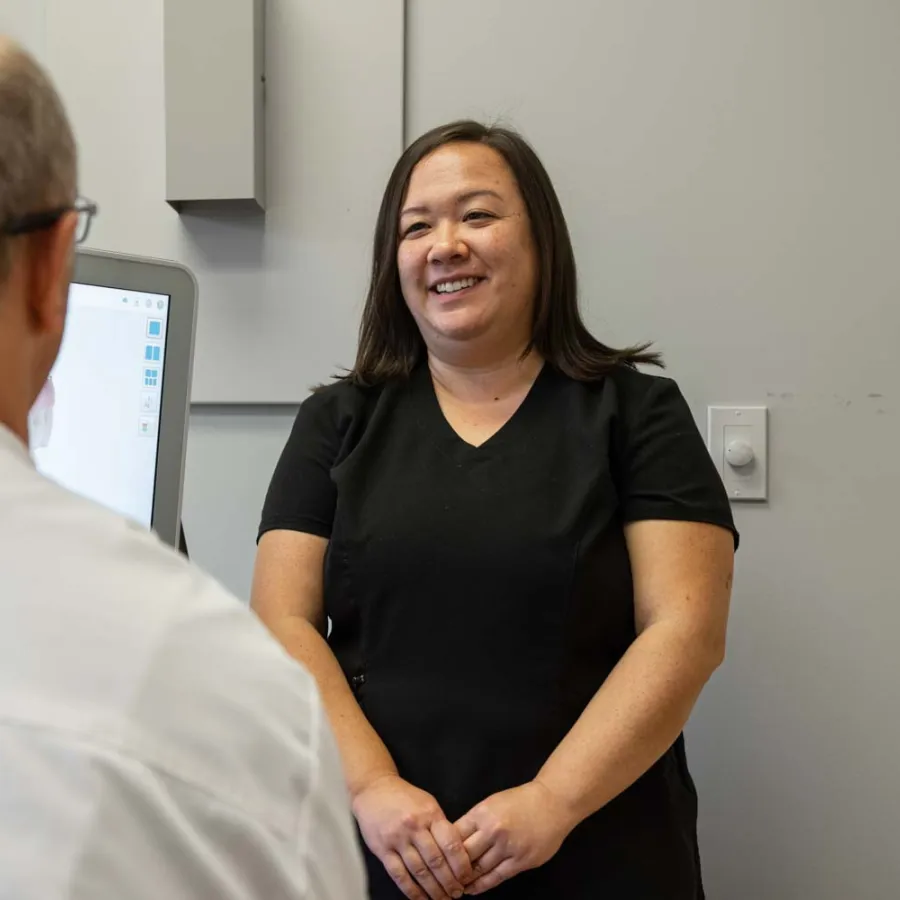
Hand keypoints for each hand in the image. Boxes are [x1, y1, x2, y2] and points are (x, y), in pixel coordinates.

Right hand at [353, 774, 474, 899]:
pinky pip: (399, 875)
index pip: (451, 843)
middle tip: (457, 894)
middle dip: (449, 882)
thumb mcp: (427, 803)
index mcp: (430, 814)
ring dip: (433, 890)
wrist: (374, 788)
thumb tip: (457, 853)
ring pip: (419, 871)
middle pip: (436, 861)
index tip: (467, 878)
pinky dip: (411, 890)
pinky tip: (421, 899)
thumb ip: (440, 825)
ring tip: (442, 899)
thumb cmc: (405, 797)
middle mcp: (414, 826)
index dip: (461, 865)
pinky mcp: (382, 849)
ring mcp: (397, 838)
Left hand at [454, 781, 576, 894]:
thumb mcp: (492, 802)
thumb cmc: (521, 800)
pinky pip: (497, 877)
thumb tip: (455, 839)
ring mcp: (508, 847)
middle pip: (464, 854)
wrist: (553, 802)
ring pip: (479, 869)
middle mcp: (492, 830)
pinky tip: (473, 889)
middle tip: (442, 877)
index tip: (436, 858)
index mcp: (482, 813)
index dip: (443, 848)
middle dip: (451, 867)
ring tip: (455, 886)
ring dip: (466, 879)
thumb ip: (475, 820)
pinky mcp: (521, 861)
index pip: (455, 834)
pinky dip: (482, 885)